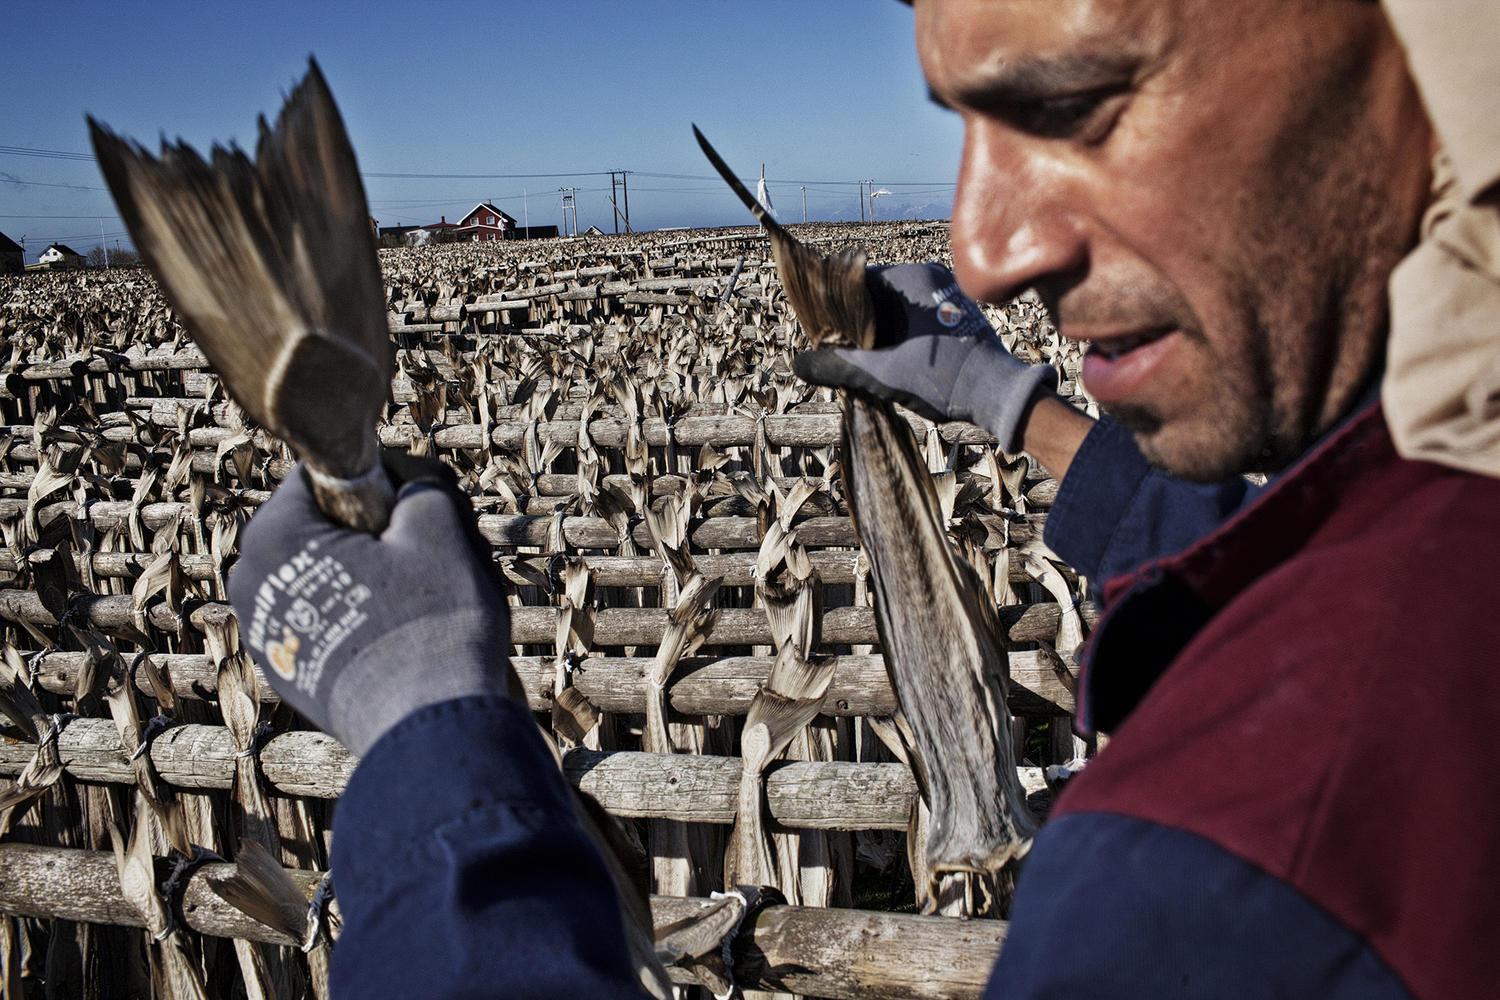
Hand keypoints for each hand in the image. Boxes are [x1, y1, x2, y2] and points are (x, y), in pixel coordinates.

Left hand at [229, 452, 515, 756]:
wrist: (427, 731)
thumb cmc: (430, 621)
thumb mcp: (437, 525)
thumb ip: (416, 481)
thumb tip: (403, 481)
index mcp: (273, 534)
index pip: (326, 474)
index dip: (382, 485)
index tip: (416, 516)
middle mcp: (251, 581)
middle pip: (325, 528)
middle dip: (375, 537)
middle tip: (425, 563)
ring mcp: (266, 633)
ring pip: (329, 576)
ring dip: (373, 579)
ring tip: (418, 607)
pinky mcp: (289, 673)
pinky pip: (327, 621)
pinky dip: (361, 621)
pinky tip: (400, 642)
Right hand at [793, 262, 1056, 451]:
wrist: (999, 394)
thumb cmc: (943, 378)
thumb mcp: (883, 374)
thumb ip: (839, 365)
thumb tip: (800, 364)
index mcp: (913, 278)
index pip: (858, 280)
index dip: (835, 305)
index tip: (823, 329)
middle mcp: (932, 278)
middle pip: (878, 294)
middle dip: (857, 321)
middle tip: (838, 347)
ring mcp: (948, 295)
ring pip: (898, 307)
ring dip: (878, 331)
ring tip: (862, 357)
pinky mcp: (958, 314)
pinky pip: (918, 316)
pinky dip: (900, 333)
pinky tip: (891, 359)